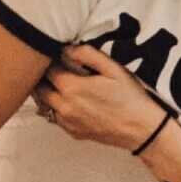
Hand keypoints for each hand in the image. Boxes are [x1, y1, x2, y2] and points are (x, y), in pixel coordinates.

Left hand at [33, 43, 168, 151]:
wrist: (142, 129)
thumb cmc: (130, 97)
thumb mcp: (113, 68)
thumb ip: (87, 54)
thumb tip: (66, 49)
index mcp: (72, 88)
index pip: (47, 69)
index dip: (49, 59)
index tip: (55, 54)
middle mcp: (64, 107)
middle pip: (38, 88)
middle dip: (41, 76)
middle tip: (50, 67)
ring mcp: (67, 122)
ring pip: (43, 105)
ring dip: (44, 92)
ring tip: (54, 82)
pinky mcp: (73, 133)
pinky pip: (54, 118)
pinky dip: (54, 108)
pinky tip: (66, 100)